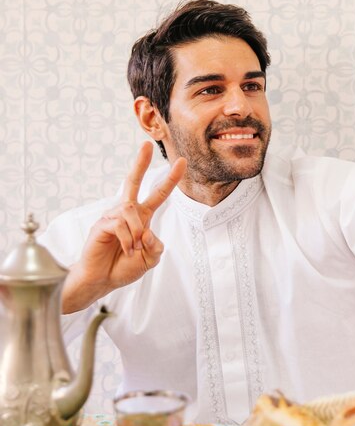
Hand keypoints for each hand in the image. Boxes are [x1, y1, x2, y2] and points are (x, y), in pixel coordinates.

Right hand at [62, 142, 186, 311]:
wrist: (102, 281)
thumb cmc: (124, 267)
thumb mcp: (151, 258)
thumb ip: (156, 246)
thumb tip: (146, 232)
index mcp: (142, 217)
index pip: (158, 194)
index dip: (171, 179)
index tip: (182, 162)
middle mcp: (127, 212)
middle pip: (132, 181)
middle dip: (140, 163)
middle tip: (146, 144)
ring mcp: (111, 216)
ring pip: (130, 211)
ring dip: (136, 233)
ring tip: (132, 249)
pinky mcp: (100, 224)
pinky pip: (118, 223)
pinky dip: (126, 239)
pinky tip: (125, 250)